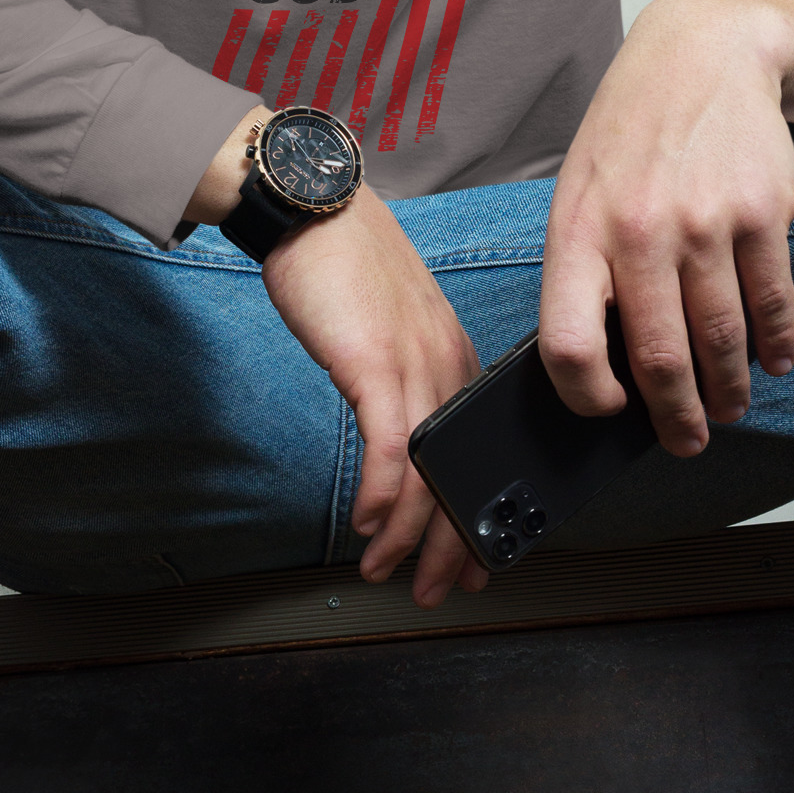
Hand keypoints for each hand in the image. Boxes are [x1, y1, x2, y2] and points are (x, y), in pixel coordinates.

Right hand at [183, 114, 486, 606]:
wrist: (314, 206)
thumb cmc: (345, 259)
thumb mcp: (393, 320)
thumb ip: (406, 370)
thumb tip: (399, 431)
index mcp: (454, 354)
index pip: (479, 451)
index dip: (479, 512)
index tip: (475, 558)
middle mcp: (445, 362)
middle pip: (460, 472)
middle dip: (452, 544)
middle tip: (440, 587)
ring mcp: (411, 362)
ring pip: (427, 471)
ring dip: (409, 535)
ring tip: (388, 569)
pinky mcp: (370, 361)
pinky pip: (388, 445)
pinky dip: (382, 494)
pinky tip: (369, 523)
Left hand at [538, 0, 793, 454]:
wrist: (701, 53)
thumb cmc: (631, 133)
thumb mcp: (581, 189)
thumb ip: (587, 268)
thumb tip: (605, 364)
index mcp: (579, 229)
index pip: (569, 342)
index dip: (587, 396)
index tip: (609, 410)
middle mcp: (639, 230)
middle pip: (659, 360)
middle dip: (677, 419)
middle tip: (686, 438)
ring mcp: (705, 222)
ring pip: (722, 343)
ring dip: (728, 392)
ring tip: (728, 405)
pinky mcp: (763, 214)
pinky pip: (772, 306)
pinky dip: (775, 346)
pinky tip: (771, 358)